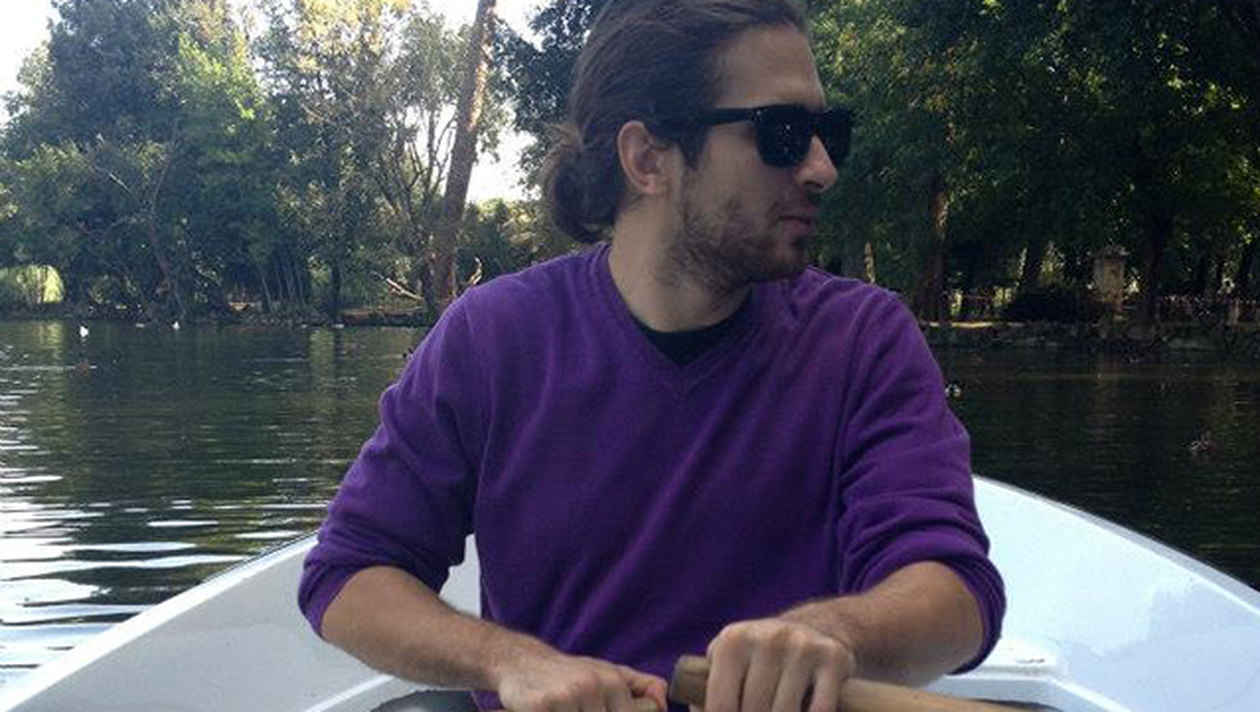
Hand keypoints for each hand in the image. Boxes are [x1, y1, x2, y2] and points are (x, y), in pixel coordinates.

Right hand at [495, 649, 667, 711]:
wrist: (521, 661)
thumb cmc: (570, 673)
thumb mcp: (607, 672)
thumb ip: (641, 686)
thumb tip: (663, 702)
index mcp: (612, 682)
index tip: (597, 710)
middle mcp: (591, 686)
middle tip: (578, 709)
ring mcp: (565, 696)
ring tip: (565, 710)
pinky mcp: (539, 706)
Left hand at [702, 618, 856, 711]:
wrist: (815, 627)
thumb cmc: (759, 657)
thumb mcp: (730, 662)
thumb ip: (707, 690)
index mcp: (733, 641)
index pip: (721, 704)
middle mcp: (767, 638)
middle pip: (754, 710)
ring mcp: (801, 646)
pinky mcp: (832, 658)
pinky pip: (819, 710)